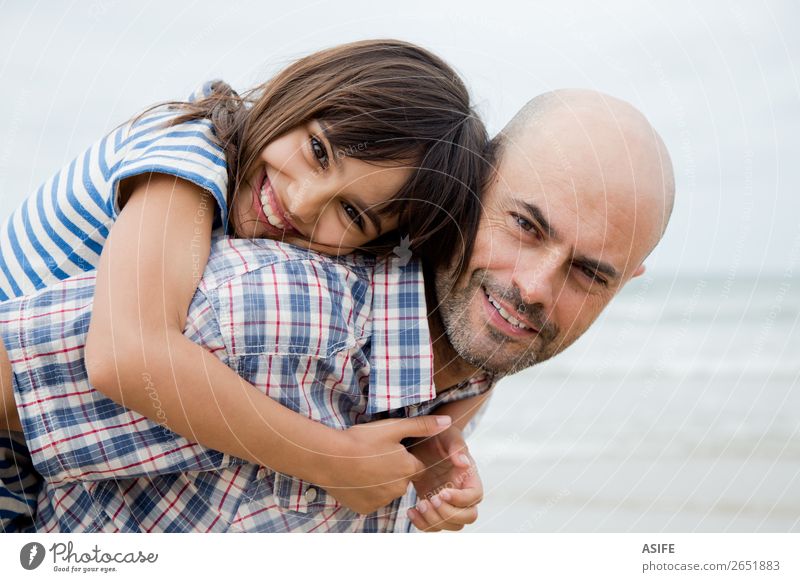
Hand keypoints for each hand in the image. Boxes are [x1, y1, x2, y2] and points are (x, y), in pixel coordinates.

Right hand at [320, 415, 451, 514]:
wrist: (328, 458)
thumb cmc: (361, 440)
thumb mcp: (393, 427)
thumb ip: (422, 426)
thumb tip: (448, 422)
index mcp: (408, 469)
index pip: (417, 466)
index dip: (405, 456)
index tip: (390, 449)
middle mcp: (399, 489)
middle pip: (403, 479)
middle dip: (394, 470)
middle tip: (375, 456)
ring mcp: (382, 501)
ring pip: (388, 490)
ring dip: (381, 481)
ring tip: (364, 465)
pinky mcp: (366, 508)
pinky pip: (372, 500)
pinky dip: (367, 491)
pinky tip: (356, 478)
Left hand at [406, 426, 482, 531]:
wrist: (422, 439)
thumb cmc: (439, 434)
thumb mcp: (447, 435)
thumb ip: (456, 447)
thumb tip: (464, 463)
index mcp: (469, 476)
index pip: (475, 496)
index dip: (461, 499)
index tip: (442, 492)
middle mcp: (462, 492)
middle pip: (468, 517)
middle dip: (449, 514)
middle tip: (430, 500)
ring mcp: (448, 502)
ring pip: (451, 525)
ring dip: (435, 521)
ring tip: (419, 505)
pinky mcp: (433, 505)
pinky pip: (433, 525)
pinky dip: (422, 524)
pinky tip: (411, 511)